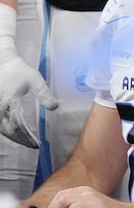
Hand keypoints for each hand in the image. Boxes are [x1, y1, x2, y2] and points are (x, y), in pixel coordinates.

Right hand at [0, 5, 56, 146]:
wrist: (2, 63)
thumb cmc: (19, 71)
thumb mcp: (35, 79)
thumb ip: (44, 93)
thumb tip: (55, 107)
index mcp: (10, 102)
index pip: (17, 125)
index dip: (26, 137)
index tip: (36, 144)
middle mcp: (0, 108)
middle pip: (7, 130)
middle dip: (20, 139)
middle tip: (32, 144)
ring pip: (1, 128)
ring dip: (12, 136)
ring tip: (25, 140)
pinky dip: (6, 130)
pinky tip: (15, 132)